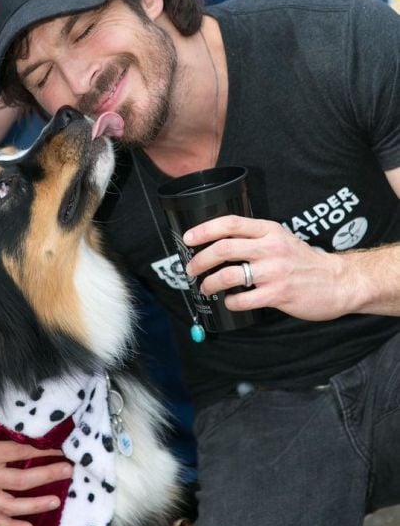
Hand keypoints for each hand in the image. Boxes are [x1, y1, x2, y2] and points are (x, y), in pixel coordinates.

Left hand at [184, 215, 347, 321]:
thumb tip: (219, 244)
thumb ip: (255, 238)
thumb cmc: (304, 262)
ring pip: (228, 275)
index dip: (204, 229)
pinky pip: (242, 299)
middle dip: (199, 260)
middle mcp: (270, 248)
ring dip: (209, 283)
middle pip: (223, 248)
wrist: (338, 281)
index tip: (188, 238)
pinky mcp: (278, 294)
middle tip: (190, 269)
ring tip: (205, 288)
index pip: (229, 223)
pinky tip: (230, 302)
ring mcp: (274, 271)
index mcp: (269, 230)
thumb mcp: (281, 239)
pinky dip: (230, 302)